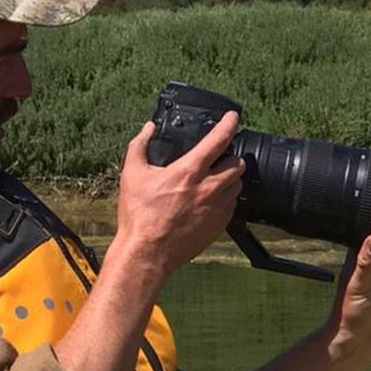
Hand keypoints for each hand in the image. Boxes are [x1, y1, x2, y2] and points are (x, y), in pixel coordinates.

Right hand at [113, 112, 244, 279]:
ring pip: (238, 185)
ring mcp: (217, 208)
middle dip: (232, 156)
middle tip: (221, 156)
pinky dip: (226, 198)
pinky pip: (232, 206)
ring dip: (230, 178)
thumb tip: (147, 129)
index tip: (233, 117)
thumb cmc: (139, 216)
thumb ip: (140, 145)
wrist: (147, 253)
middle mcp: (209, 188)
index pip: (219, 139)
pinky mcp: (219, 226)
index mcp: (189, 171)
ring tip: (215, 178)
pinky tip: (210, 200)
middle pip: (238, 163)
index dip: (230, 124)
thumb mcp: (132, 174)